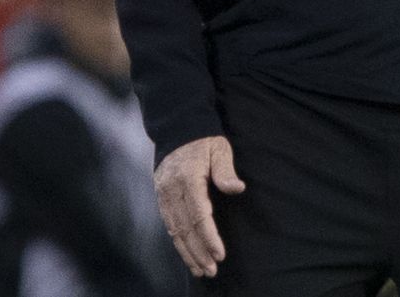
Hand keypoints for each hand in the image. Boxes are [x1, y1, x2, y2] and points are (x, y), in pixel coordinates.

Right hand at [155, 135, 246, 277]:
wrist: (178, 129)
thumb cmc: (204, 140)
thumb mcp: (219, 148)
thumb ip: (226, 170)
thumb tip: (237, 188)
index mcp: (188, 180)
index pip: (198, 216)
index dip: (209, 237)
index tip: (220, 254)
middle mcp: (171, 191)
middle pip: (185, 229)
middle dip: (198, 252)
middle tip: (211, 270)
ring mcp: (163, 195)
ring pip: (174, 231)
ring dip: (187, 252)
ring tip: (200, 270)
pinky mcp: (161, 198)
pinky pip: (169, 225)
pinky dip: (178, 243)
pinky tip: (188, 254)